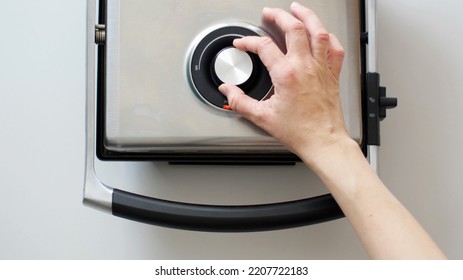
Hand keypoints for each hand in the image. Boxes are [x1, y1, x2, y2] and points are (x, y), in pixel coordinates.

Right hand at [218, 2, 351, 164]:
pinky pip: (334, 49)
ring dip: (306, 16)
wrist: (323, 141)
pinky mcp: (332, 75)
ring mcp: (321, 68)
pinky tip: (322, 34)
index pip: (263, 47)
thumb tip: (227, 92)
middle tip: (269, 13)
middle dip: (279, 15)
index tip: (242, 44)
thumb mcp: (262, 118)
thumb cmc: (300, 132)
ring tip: (297, 9)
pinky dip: (328, 37)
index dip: (248, 41)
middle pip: (293, 28)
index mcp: (287, 75)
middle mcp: (305, 67)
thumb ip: (240, 103)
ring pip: (317, 31)